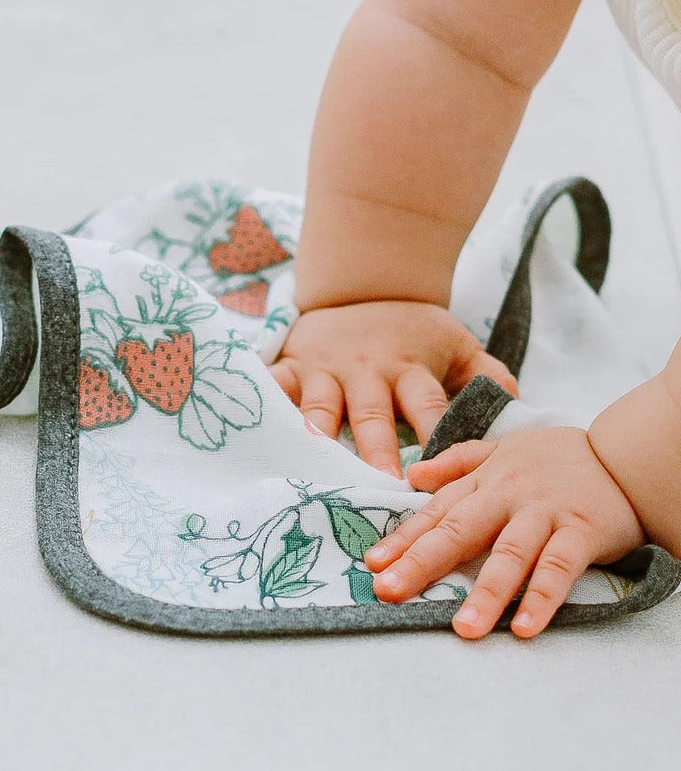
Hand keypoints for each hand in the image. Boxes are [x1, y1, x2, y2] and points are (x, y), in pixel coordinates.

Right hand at [269, 300, 517, 476]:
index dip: (435, 439)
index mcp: (410, 369)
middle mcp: (368, 372)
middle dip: (376, 451)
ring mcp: (326, 369)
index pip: (428, 407)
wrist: (364, 284)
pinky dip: (264, 401)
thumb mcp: (456, 342)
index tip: (438, 477)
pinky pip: (275, 383)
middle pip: (373, 415)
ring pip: (321, 407)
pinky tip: (255, 426)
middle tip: (379, 487)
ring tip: (314, 466)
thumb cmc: (413, 328)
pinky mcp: (294, 364)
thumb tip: (516, 404)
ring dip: (319, 435)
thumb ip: (486, 372)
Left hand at [363, 427, 646, 638]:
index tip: (373, 564)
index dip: (404, 538)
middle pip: (459, 530)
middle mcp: (508, 495)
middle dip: (421, 562)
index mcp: (485, 480)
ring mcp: (544, 513)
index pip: (437, 512)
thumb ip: (456, 463)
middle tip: (388, 592)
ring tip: (463, 629)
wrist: (623, 455)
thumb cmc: (554, 457)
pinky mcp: (582, 531)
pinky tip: (524, 627)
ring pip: (509, 554)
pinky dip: (542, 597)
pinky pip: (559, 568)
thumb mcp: (500, 450)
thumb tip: (412, 475)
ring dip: (485, 593)